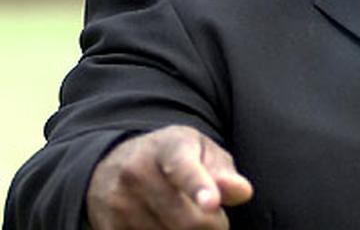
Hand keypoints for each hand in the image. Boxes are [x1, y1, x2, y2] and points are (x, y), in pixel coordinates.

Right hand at [86, 125, 253, 229]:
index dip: (198, 187)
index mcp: (168, 146)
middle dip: (213, 226)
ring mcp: (119, 202)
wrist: (115, 162)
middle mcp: (138, 171)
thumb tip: (243, 192)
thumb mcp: (202, 152)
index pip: (184, 169)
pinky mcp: (108, 228)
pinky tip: (164, 224)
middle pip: (188, 220)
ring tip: (184, 215)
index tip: (212, 202)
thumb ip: (224, 173)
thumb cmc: (175, 157)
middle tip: (213, 214)